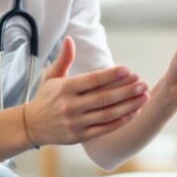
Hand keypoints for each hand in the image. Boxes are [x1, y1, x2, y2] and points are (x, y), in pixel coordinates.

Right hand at [24, 37, 148, 145]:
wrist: (31, 125)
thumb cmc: (45, 97)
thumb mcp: (51, 76)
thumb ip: (64, 58)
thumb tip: (69, 39)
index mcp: (65, 88)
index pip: (92, 80)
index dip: (111, 75)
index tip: (128, 70)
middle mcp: (70, 106)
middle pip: (104, 98)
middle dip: (126, 90)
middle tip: (143, 84)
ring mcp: (76, 123)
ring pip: (107, 114)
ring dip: (129, 106)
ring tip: (144, 97)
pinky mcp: (80, 136)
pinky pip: (104, 128)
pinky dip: (121, 121)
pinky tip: (134, 112)